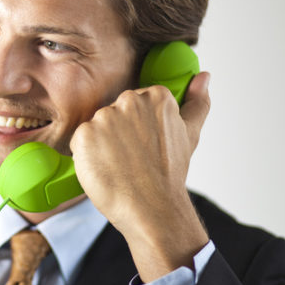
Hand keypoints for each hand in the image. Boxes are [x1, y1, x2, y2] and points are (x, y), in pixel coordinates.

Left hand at [70, 72, 211, 281]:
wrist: (152, 209)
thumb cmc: (170, 174)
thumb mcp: (190, 134)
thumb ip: (197, 101)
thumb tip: (204, 76)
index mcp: (155, 96)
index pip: (134, 104)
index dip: (137, 127)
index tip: (146, 144)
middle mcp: (129, 100)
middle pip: (113, 113)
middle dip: (118, 133)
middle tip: (133, 158)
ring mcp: (104, 117)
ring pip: (95, 127)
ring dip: (101, 144)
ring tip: (119, 165)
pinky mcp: (83, 134)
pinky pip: (80, 141)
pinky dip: (87, 155)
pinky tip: (104, 168)